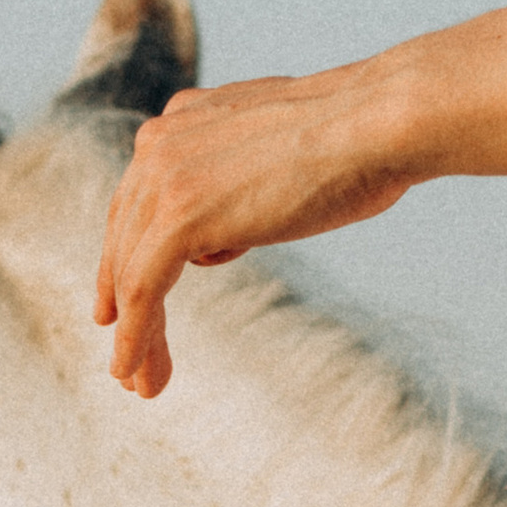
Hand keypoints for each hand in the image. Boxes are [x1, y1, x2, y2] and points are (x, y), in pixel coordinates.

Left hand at [94, 5, 506, 398]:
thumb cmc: (359, 142)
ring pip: (130, 273)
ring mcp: (166, 176)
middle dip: (124, 307)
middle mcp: (160, 142)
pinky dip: (136, 338)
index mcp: (180, 123)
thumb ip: (238, 183)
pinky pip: (143, 290)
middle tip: (129, 363)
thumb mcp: (278, 158)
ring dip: (133, 337)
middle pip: (124, 242)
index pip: (136, 206)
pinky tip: (136, 372)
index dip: (126, 264)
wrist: (382, 123)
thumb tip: (222, 234)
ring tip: (139, 384)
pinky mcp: (180, 215)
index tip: (125, 312)